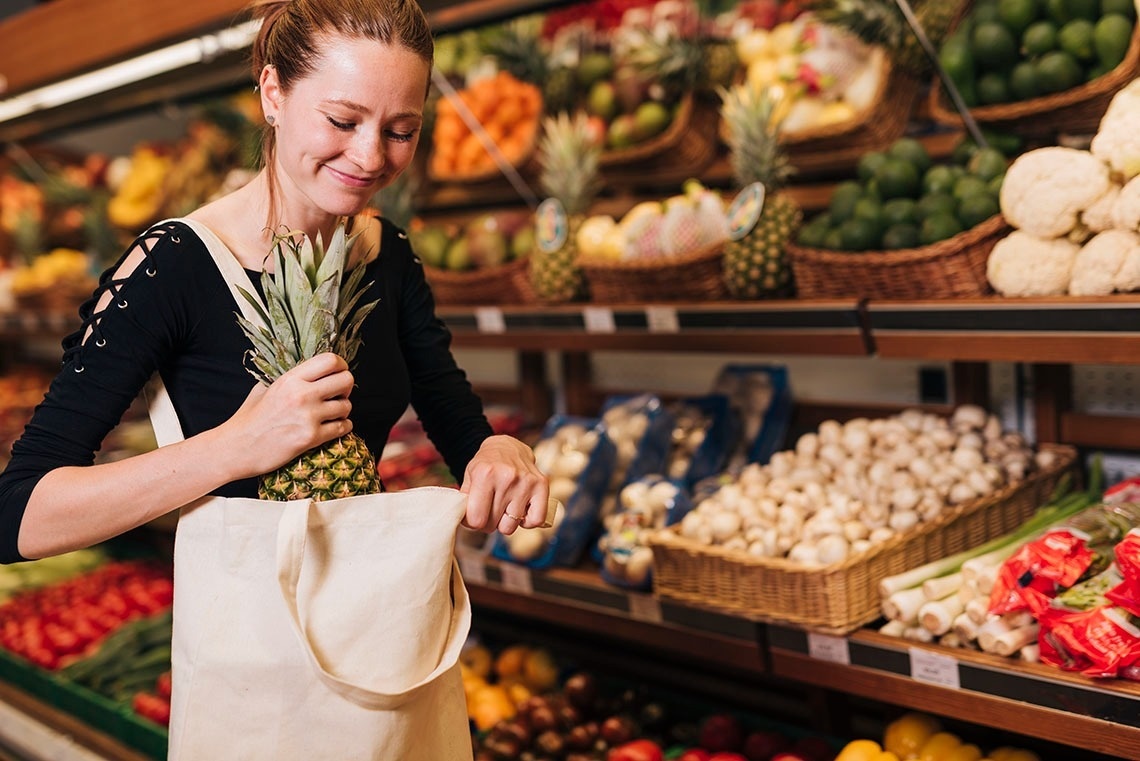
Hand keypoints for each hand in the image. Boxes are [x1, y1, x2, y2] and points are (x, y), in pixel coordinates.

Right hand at [224, 352, 355, 477]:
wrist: (237, 448)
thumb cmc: (249, 419)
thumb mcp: (264, 388)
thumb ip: (288, 378)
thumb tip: (310, 370)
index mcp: (290, 379)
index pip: (330, 360)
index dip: (340, 365)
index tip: (338, 373)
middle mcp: (301, 394)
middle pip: (346, 380)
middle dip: (346, 387)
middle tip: (338, 394)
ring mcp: (308, 416)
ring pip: (346, 406)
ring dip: (343, 410)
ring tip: (331, 413)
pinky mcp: (311, 437)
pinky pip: (343, 427)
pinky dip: (343, 426)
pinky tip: (334, 426)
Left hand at [460, 435, 548, 534]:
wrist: (507, 447)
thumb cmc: (485, 466)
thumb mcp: (469, 478)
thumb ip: (465, 501)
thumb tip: (467, 522)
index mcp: (484, 474)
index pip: (476, 520)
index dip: (471, 522)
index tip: (473, 514)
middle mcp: (507, 477)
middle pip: (492, 525)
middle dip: (487, 521)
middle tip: (488, 508)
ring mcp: (526, 482)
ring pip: (510, 526)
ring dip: (505, 521)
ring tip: (504, 506)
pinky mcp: (542, 485)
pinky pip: (536, 520)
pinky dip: (527, 522)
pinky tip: (520, 511)